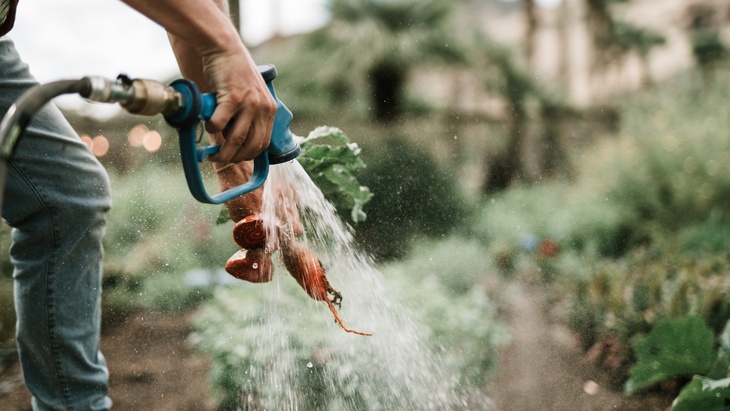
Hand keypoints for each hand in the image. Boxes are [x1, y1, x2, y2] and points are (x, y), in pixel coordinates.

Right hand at [203, 47, 276, 162]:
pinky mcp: (232, 97)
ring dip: (222, 152)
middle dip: (235, 158)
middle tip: (221, 159)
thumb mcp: (251, 95)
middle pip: (251, 146)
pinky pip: (219, 124)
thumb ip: (248, 116)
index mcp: (270, 109)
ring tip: (212, 155)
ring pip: (236, 140)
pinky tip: (207, 126)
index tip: (237, 159)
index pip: (264, 143)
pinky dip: (211, 130)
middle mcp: (263, 108)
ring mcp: (249, 103)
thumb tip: (235, 142)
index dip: (249, 155)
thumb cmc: (233, 74)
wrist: (225, 48)